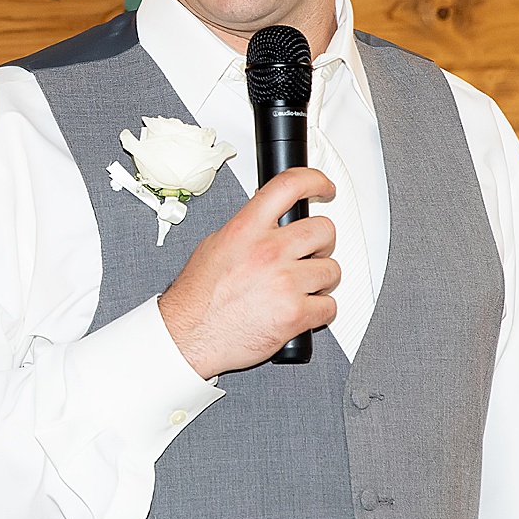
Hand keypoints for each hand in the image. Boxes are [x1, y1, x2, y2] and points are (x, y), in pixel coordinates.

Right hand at [157, 168, 339, 378]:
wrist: (187, 337)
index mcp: (247, 229)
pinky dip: (320, 311)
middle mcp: (268, 252)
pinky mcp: (294, 314)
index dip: (315, 181)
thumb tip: (267, 221)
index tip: (324, 188)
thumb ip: (246, 230)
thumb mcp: (214, 247)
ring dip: (321, 281)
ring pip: (331, 270)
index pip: (290, 185)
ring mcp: (284, 283)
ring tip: (302, 289)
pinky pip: (329, 307)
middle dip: (322, 244)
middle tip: (312, 254)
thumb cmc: (196, 300)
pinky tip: (303, 311)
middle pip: (323, 229)